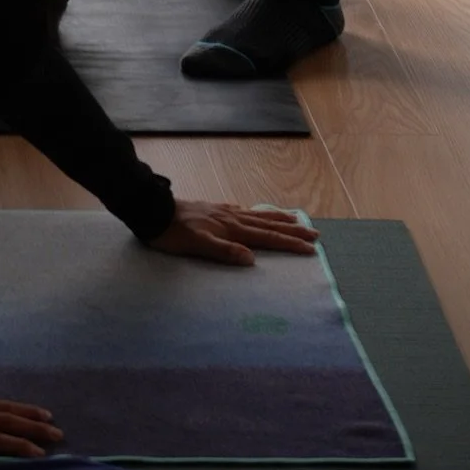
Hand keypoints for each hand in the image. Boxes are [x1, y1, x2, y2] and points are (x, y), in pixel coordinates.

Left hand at [148, 202, 319, 266]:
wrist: (154, 211)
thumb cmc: (174, 234)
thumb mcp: (197, 246)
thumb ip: (224, 252)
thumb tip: (252, 259)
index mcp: (232, 229)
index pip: (267, 237)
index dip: (289, 243)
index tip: (310, 249)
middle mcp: (232, 218)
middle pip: (268, 224)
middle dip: (292, 230)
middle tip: (315, 234)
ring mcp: (224, 212)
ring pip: (257, 215)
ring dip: (278, 218)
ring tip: (295, 219)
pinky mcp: (214, 210)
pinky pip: (242, 211)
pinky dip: (255, 213)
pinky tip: (253, 212)